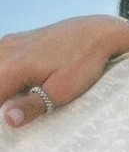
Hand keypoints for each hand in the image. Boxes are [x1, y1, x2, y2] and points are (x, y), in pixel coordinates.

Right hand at [0, 16, 128, 126]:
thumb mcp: (62, 90)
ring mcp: (8, 43)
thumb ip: (32, 105)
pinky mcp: (15, 40)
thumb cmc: (82, 62)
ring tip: (21, 99)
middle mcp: (4, 52)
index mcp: (11, 68)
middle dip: (2, 99)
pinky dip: (5, 74)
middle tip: (20, 111)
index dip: (0, 112)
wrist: (97, 31)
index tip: (16, 117)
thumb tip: (9, 120)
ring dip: (4, 87)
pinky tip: (20, 84)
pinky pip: (0, 60)